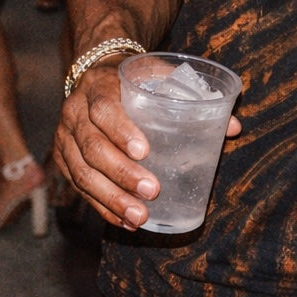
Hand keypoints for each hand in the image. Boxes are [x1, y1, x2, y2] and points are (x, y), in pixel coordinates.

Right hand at [52, 63, 240, 231]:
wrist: (95, 73)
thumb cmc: (133, 78)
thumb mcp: (158, 74)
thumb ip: (191, 95)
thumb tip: (233, 127)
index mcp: (97, 86)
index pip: (104, 109)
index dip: (121, 131)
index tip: (145, 152)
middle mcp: (74, 113)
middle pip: (92, 147)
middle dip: (122, 174)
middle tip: (153, 191)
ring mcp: (65, 139)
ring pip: (83, 173)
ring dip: (111, 199)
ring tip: (139, 217)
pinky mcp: (64, 161)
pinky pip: (79, 189)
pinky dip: (102, 207)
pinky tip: (124, 222)